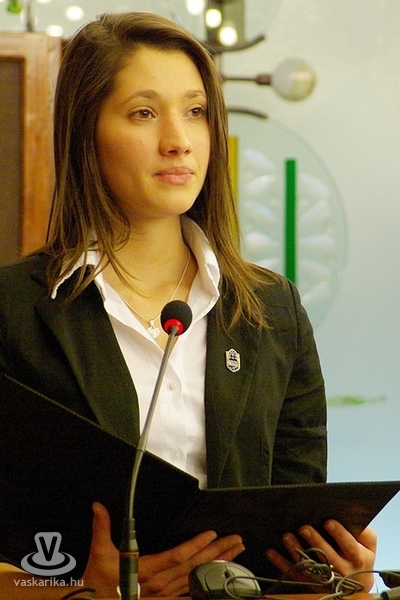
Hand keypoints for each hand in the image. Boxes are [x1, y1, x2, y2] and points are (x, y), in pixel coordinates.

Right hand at [83, 502, 244, 597]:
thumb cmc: (98, 581)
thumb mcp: (98, 552)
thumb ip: (102, 527)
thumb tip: (98, 507)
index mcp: (146, 570)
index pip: (177, 556)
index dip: (196, 545)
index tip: (212, 534)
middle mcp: (159, 584)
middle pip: (193, 567)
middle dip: (217, 552)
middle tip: (236, 541)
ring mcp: (163, 594)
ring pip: (196, 578)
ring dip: (216, 565)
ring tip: (234, 553)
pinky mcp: (164, 599)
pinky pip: (190, 591)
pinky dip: (206, 582)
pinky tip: (219, 577)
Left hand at [266, 520, 376, 591]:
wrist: (355, 584)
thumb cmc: (359, 555)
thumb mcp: (368, 544)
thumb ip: (363, 530)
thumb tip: (351, 515)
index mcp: (358, 558)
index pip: (349, 546)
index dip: (339, 534)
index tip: (328, 522)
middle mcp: (343, 570)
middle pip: (328, 557)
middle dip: (315, 541)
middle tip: (304, 527)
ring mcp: (326, 579)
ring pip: (310, 566)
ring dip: (296, 551)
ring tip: (287, 537)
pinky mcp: (311, 583)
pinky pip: (295, 574)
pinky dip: (281, 563)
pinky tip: (272, 552)